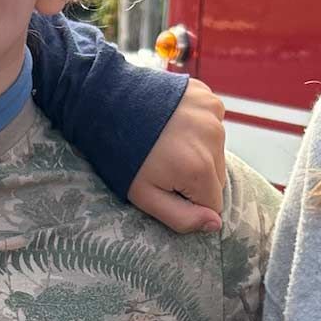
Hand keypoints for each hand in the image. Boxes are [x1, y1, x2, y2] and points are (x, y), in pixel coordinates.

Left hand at [128, 77, 224, 233]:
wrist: (103, 103)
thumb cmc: (121, 155)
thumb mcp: (144, 196)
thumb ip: (182, 217)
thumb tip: (215, 224)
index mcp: (200, 169)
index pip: (214, 203)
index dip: (190, 201)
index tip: (166, 186)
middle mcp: (214, 139)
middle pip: (217, 177)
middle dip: (195, 177)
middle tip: (163, 164)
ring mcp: (212, 114)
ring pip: (216, 150)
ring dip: (198, 152)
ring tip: (166, 142)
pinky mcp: (207, 97)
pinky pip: (213, 124)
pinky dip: (198, 128)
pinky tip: (172, 124)